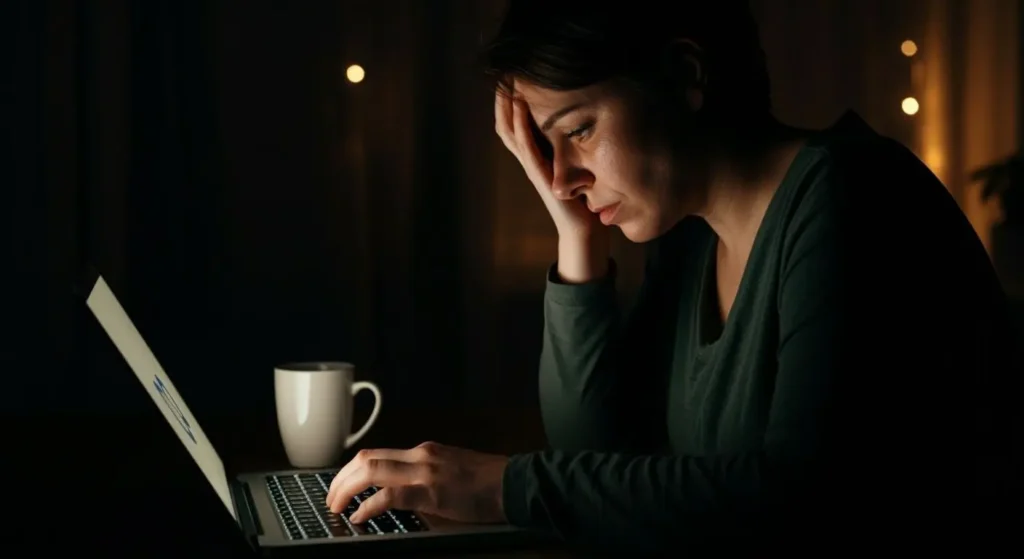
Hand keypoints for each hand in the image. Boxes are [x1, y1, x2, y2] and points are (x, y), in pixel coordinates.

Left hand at [326, 441, 508, 524]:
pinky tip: (361, 517)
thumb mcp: (451, 471)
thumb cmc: (490, 482)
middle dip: (341, 478)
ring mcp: (425, 470)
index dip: (351, 470)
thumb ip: (426, 476)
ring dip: (347, 489)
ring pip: (371, 470)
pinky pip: (390, 495)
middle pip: (366, 458)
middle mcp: (421, 455)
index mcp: (425, 451)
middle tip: (331, 498)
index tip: (341, 486)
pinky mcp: (432, 490)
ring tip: (337, 506)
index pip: (376, 454)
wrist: (516, 483)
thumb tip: (400, 493)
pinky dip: (369, 505)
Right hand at [494, 84, 602, 240]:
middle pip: (504, 124)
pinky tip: (521, 106)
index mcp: (534, 157)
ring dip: (507, 106)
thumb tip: (578, 122)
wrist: (584, 229)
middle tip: (502, 74)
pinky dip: (521, 125)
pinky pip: (526, 146)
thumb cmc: (581, 199)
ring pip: (510, 132)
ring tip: (506, 83)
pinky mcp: (541, 175)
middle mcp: (529, 160)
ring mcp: (532, 168)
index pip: (512, 124)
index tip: (509, 77)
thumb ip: (568, 146)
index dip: (507, 101)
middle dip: (502, 99)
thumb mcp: (572, 165)